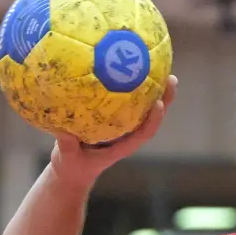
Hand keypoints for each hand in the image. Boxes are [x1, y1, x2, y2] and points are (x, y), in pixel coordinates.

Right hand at [49, 75, 176, 184]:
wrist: (72, 170)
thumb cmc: (72, 166)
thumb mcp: (68, 159)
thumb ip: (67, 147)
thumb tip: (64, 131)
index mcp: (122, 146)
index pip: (144, 134)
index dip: (154, 120)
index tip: (159, 104)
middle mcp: (127, 134)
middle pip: (151, 116)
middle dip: (164, 98)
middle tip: (171, 79)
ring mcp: (123, 125)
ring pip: (144, 105)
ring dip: (154, 87)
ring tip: (163, 67)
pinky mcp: (115, 116)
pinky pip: (127, 98)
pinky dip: (132, 83)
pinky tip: (132, 64)